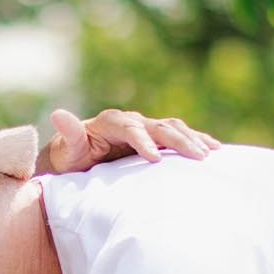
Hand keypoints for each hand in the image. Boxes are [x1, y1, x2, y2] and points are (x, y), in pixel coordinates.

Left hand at [38, 107, 219, 173]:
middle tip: (198, 156)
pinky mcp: (154, 138)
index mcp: (110, 123)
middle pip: (158, 126)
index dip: (143, 141)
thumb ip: (67, 134)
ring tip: (210, 153)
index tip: (155, 158)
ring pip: (173, 128)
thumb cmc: (71, 159)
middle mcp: (131, 121)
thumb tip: (57, 113)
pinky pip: (178, 135)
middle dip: (179, 140)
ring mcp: (145, 128)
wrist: (77, 160)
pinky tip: (215, 149)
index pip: (130, 129)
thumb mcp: (66, 150)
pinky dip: (196, 140)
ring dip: (192, 139)